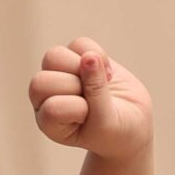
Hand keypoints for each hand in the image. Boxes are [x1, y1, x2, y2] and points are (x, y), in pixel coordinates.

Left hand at [29, 37, 151, 163]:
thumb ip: (96, 91)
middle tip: (95, 97)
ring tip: (102, 81)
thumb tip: (88, 56)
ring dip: (81, 66)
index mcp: (49, 122)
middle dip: (74, 86)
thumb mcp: (106, 120)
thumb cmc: (115, 130)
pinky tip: (107, 74)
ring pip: (54, 56)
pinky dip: (98, 54)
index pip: (51, 107)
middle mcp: (47, 98)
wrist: (133, 120)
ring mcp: (60, 76)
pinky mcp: (77, 58)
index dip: (76, 107)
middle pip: (41, 80)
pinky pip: (78, 44)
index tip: (92, 116)